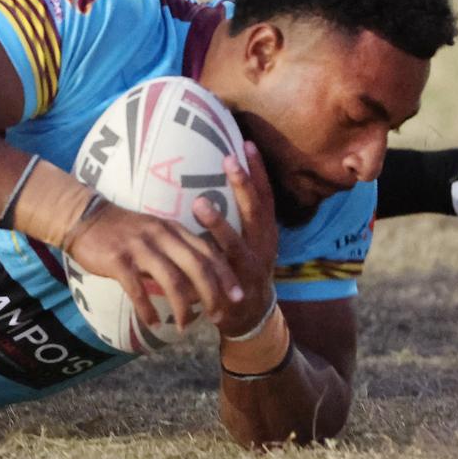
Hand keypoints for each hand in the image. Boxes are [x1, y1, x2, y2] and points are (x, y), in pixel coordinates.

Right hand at [66, 202, 243, 331]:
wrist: (83, 218)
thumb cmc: (120, 230)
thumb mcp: (154, 232)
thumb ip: (175, 251)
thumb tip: (196, 282)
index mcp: (172, 228)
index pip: (208, 252)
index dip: (225, 275)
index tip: (237, 297)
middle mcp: (160, 235)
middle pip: (197, 266)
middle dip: (212, 294)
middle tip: (218, 317)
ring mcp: (139, 247)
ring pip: (172, 280)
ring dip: (183, 307)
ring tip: (185, 327)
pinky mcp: (118, 260)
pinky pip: (137, 289)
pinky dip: (147, 309)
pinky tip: (152, 323)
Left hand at [192, 141, 280, 337]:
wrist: (250, 315)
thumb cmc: (240, 268)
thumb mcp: (245, 240)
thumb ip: (234, 215)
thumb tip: (212, 177)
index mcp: (265, 231)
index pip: (264, 195)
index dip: (258, 171)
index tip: (247, 143)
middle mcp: (264, 246)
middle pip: (256, 212)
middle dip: (243, 185)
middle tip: (228, 160)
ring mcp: (251, 269)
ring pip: (237, 244)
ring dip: (219, 224)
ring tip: (199, 203)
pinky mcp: (236, 290)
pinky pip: (222, 273)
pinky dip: (209, 261)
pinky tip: (192, 250)